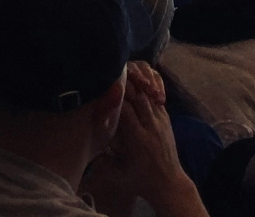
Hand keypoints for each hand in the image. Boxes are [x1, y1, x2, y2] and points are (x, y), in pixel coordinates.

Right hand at [80, 64, 197, 216]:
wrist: (168, 182)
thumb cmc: (140, 180)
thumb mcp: (118, 175)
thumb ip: (103, 162)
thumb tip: (87, 146)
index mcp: (138, 140)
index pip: (127, 111)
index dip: (115, 98)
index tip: (104, 87)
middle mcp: (151, 127)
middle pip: (139, 99)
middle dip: (126, 85)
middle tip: (113, 73)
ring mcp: (161, 121)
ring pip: (149, 96)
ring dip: (138, 84)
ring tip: (125, 73)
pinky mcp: (167, 119)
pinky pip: (156, 99)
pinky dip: (148, 90)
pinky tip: (139, 82)